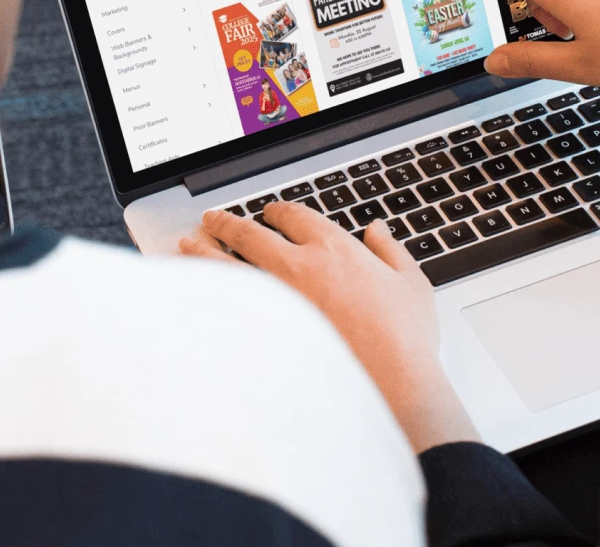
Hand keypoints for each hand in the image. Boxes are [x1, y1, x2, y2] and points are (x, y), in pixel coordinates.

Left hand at [180, 202, 479, 453]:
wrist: (389, 387)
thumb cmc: (403, 340)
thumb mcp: (411, 285)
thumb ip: (391, 251)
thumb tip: (377, 231)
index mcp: (333, 248)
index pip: (294, 217)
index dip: (277, 211)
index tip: (269, 213)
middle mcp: (297, 266)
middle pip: (250, 233)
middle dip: (227, 223)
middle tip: (212, 219)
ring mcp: (274, 301)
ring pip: (226, 265)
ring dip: (204, 251)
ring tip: (188, 244)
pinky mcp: (261, 334)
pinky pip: (224, 306)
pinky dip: (205, 294)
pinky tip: (195, 292)